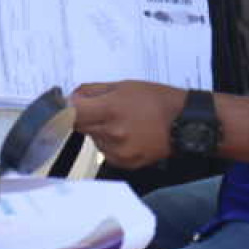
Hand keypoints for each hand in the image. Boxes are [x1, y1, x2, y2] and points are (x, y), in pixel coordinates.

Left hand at [71, 80, 186, 168]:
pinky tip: (127, 135)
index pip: (72, 113)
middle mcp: (112, 134)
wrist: (183, 124)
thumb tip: (71, 98)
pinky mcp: (124, 163)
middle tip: (103, 109)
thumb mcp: (123, 85)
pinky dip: (110, 143)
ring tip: (122, 122)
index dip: (65, 108)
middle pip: (80, 126)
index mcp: (111, 110)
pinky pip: (104, 152)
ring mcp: (118, 151)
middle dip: (86, 117)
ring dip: (99, 131)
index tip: (66, 106)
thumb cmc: (156, 101)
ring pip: (92, 139)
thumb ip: (92, 91)